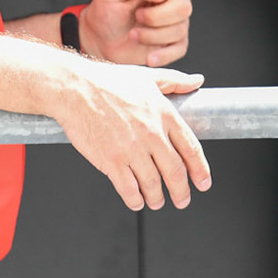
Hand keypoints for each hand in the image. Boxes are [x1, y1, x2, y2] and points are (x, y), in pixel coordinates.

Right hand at [51, 61, 209, 211]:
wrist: (74, 88)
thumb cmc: (107, 81)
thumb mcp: (146, 77)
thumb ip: (175, 81)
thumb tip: (197, 81)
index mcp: (164, 115)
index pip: (192, 149)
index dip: (200, 170)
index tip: (203, 182)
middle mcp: (152, 134)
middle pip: (176, 172)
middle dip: (182, 192)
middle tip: (182, 200)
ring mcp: (132, 149)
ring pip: (153, 185)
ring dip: (157, 198)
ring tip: (156, 201)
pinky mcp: (111, 161)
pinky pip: (129, 190)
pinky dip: (136, 200)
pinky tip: (136, 201)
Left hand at [80, 0, 204, 66]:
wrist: (99, 39)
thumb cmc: (106, 10)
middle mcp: (172, 0)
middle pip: (186, 5)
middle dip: (156, 15)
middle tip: (138, 15)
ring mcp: (174, 23)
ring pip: (180, 29)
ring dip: (151, 35)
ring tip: (134, 33)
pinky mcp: (172, 44)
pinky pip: (179, 50)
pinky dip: (162, 54)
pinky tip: (149, 54)